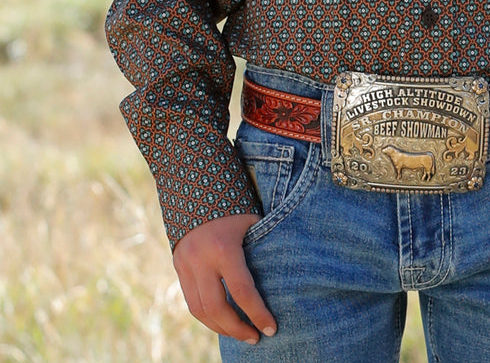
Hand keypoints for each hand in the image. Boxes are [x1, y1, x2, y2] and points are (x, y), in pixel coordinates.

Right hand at [172, 213, 275, 342]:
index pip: (242, 292)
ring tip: (240, 333)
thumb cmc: (235, 200)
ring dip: (220, 327)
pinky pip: (191, 300)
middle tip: (255, 338)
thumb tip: (282, 277)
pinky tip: (223, 320)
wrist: (195, 181)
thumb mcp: (252, 220)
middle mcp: (200, 259)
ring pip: (199, 310)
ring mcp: (185, 263)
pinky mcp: (178, 264)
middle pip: (216, 309)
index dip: (258, 314)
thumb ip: (260, 248)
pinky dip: (207, 314)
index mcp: (222, 248)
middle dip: (237, 329)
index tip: (271, 329)